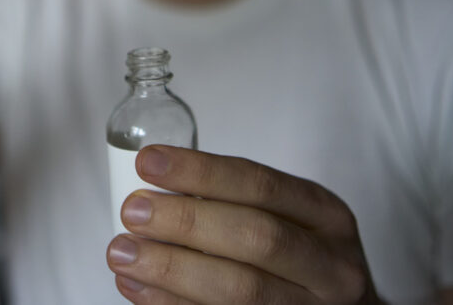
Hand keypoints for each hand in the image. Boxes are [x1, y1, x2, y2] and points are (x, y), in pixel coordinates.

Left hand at [106, 146, 382, 303]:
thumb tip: (154, 187)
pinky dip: (171, 304)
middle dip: (186, 221)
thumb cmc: (299, 258)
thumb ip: (234, 202)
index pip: (260, 184)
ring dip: (171, 269)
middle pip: (256, 238)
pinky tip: (137, 287)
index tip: (149, 162)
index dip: (201, 172)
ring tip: (123, 253)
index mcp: (325, 216)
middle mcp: (329, 266)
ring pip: (240, 291)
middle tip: (134, 211)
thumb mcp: (290, 219)